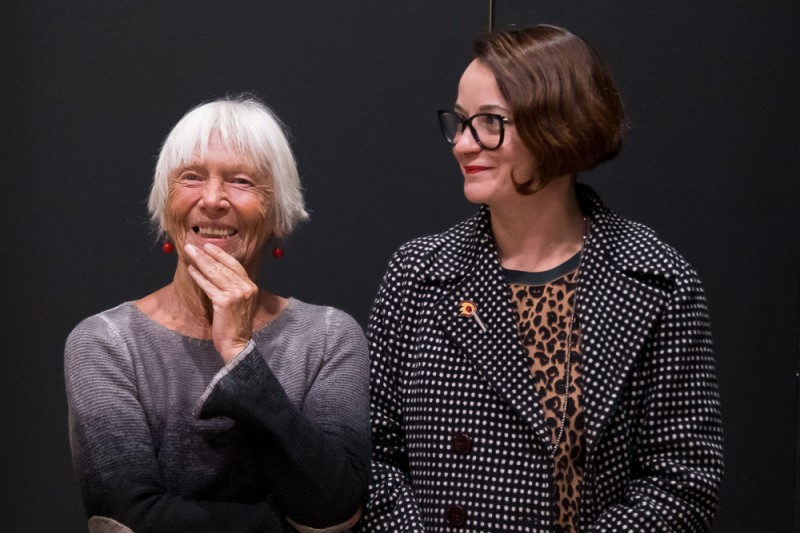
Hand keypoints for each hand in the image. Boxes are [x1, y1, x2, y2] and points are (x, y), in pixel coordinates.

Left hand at [184, 243, 258, 362]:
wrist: (238, 343)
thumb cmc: (236, 325)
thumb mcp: (240, 303)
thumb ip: (234, 288)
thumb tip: (217, 272)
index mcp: (251, 286)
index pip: (235, 265)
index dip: (221, 255)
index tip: (209, 246)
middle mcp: (246, 288)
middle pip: (223, 267)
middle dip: (206, 255)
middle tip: (193, 246)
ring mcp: (236, 294)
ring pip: (215, 273)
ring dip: (200, 261)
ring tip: (190, 253)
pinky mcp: (224, 302)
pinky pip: (208, 286)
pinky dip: (199, 277)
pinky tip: (191, 270)